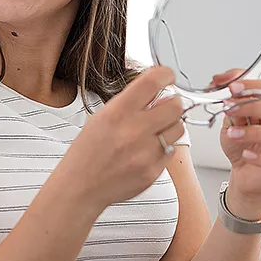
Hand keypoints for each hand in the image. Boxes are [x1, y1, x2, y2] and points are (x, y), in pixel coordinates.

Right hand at [57, 66, 184, 211]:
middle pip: (176, 105)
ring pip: (178, 128)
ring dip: (170, 126)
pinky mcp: (153, 171)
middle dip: (172, 103)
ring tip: (154, 131)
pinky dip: (163, 148)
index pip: (153, 82)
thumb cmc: (89, 151)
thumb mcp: (102, 117)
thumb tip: (157, 89)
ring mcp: (145, 153)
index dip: (165, 75)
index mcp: (118, 112)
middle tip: (165, 107)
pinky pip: (171, 151)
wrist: (81, 186)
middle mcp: (134, 131)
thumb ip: (130, 102)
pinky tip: (146, 150)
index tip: (167, 76)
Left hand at [213, 71, 260, 217]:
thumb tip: (220, 82)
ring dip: (254, 132)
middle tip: (229, 109)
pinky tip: (246, 154)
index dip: (253, 84)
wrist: (244, 174)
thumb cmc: (240, 146)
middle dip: (252, 106)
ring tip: (233, 134)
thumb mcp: (230, 122)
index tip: (232, 87)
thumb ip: (229, 104)